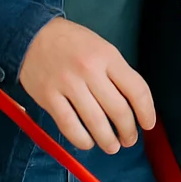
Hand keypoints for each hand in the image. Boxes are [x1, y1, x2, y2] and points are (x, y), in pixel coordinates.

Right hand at [18, 18, 156, 153]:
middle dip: (128, 130)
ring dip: (108, 140)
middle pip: (118, 109)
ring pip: (95, 122)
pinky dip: (82, 140)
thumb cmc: (72, 42)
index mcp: (108, 56)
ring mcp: (68, 84)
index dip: (146, 111)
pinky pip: (69, 125)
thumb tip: (132, 104)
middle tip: (130, 139)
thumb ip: (116, 72)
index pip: (136, 89)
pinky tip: (88, 143)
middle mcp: (90, 70)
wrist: (33, 35)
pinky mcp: (48, 97)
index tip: (148, 123)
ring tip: (113, 146)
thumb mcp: (101, 47)